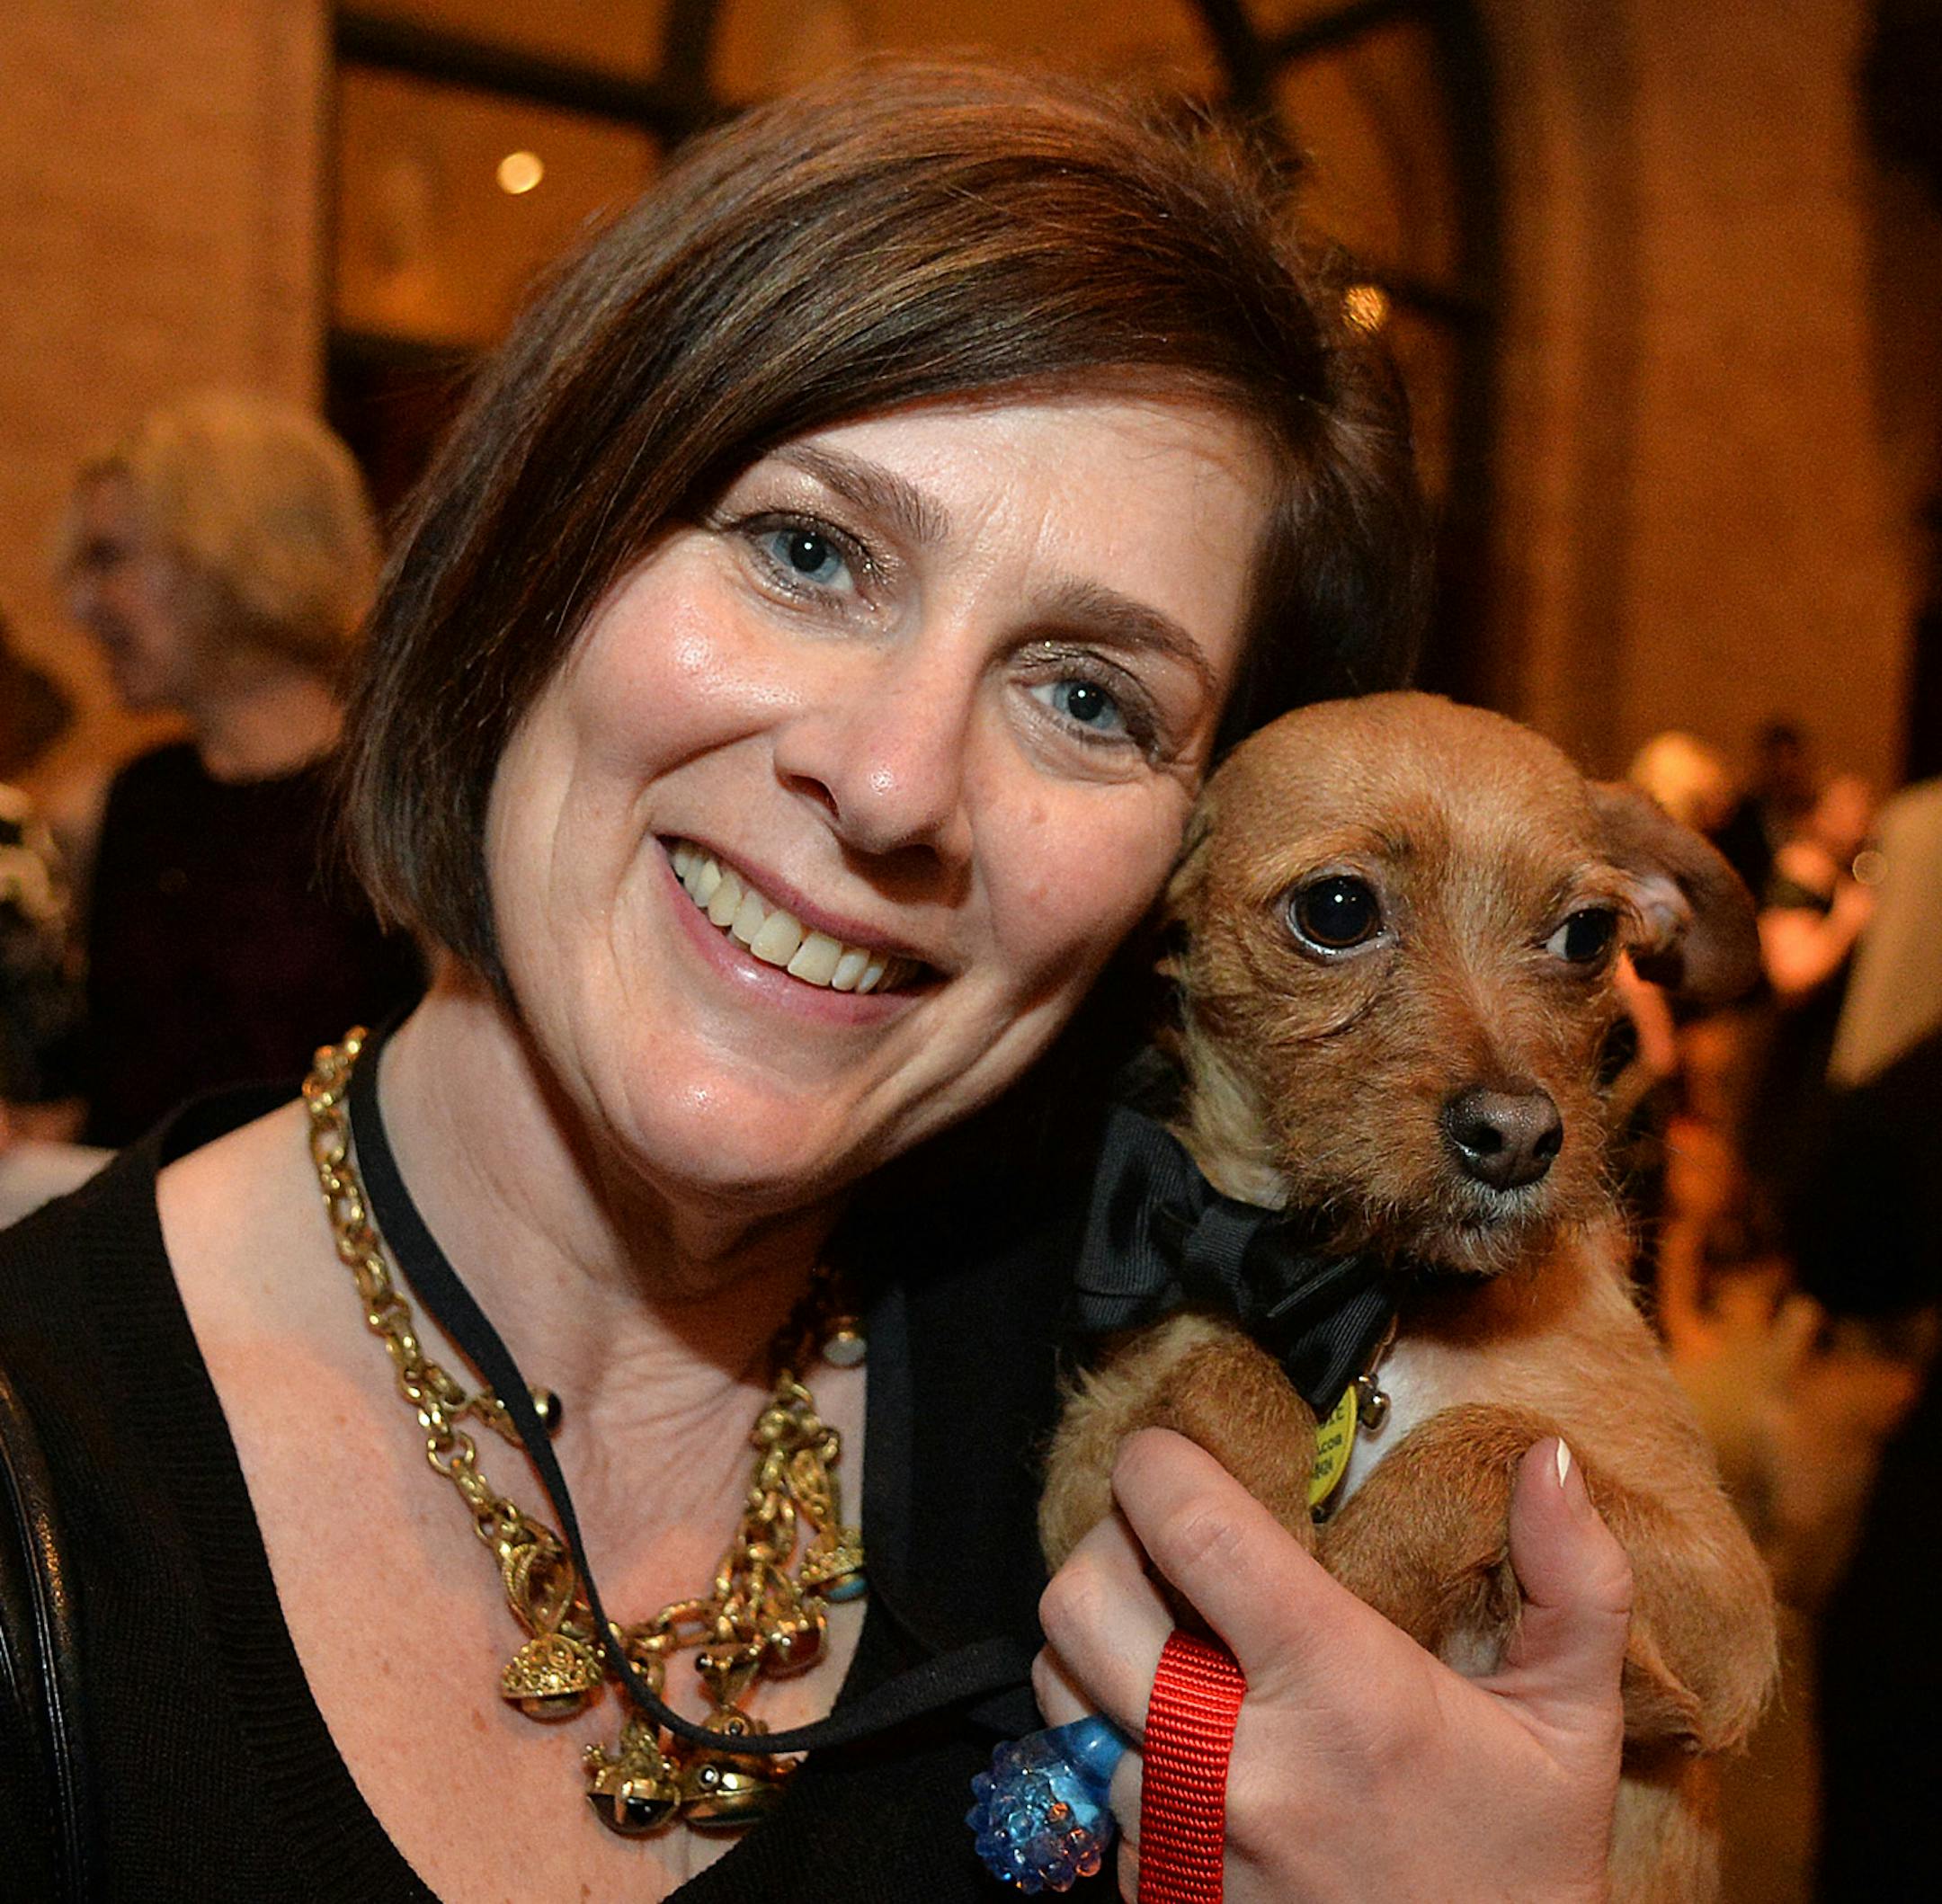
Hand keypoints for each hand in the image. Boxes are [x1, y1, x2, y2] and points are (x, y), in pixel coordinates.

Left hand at [1036, 1429, 1627, 1902]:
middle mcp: (1240, 1765)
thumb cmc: (1523, 1864)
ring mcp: (1185, 1840)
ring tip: (1167, 1636)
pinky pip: (1088, 1782)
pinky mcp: (1156, 1897)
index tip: (1168, 1452)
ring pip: (1063, 1688)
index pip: (1191, 1530)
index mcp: (1340, 1689)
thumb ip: (1575, 1581)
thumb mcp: (1571, 1725)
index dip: (1156, 1465)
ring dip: (1099, 1643)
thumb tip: (1549, 1454)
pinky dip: (1119, 1739)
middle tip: (1160, 1541)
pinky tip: (1188, 1739)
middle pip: (1081, 1601)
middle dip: (1106, 1543)